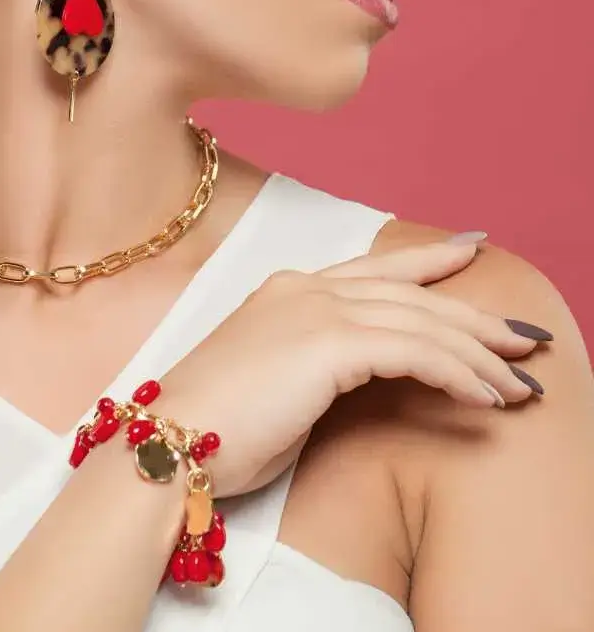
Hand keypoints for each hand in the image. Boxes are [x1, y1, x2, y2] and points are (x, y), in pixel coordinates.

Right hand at [156, 237, 548, 496]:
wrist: (169, 437)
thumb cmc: (216, 424)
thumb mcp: (276, 380)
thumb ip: (320, 361)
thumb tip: (361, 370)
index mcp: (287, 291)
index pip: (373, 271)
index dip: (425, 261)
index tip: (465, 254)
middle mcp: (304, 288)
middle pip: (408, 292)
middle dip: (472, 314)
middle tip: (521, 335)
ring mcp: (315, 310)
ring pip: (420, 321)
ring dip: (477, 354)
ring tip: (517, 383)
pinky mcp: (328, 344)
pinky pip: (414, 352)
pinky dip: (456, 373)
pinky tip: (484, 396)